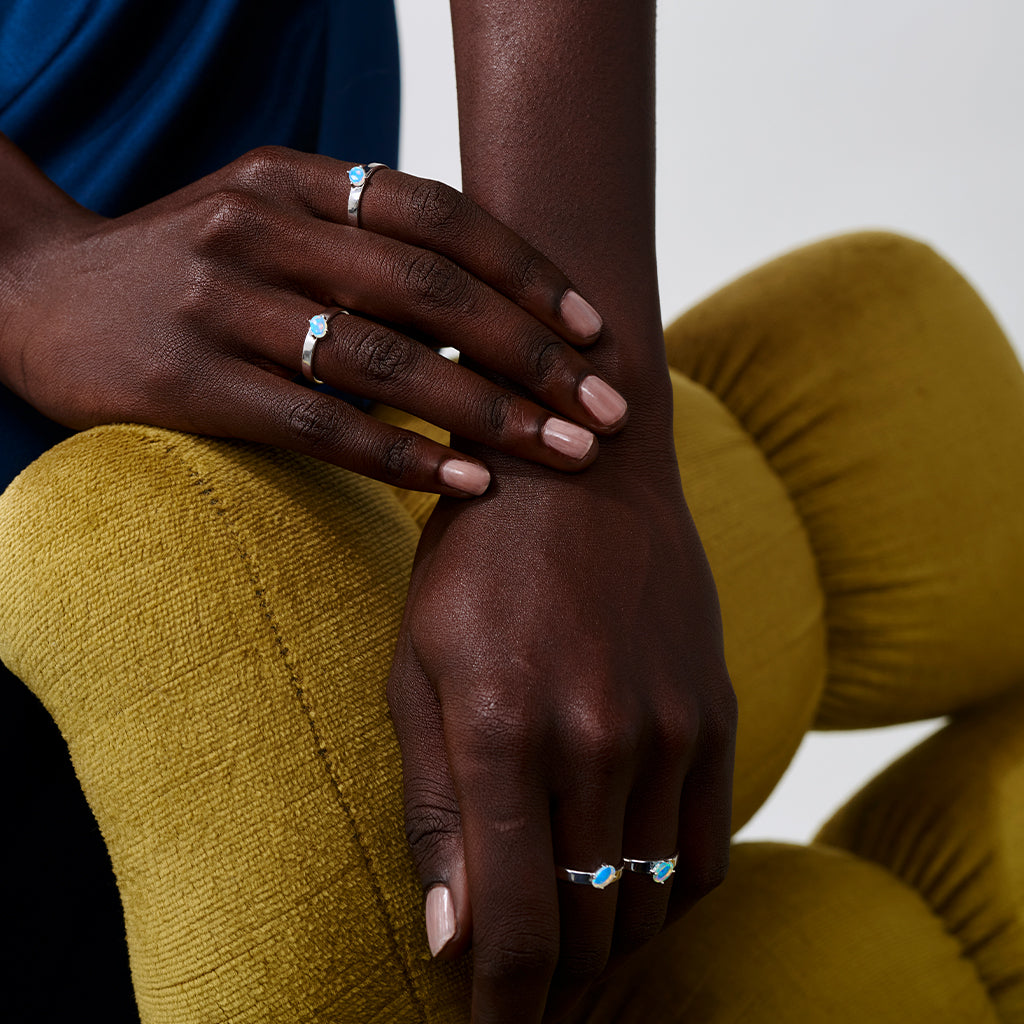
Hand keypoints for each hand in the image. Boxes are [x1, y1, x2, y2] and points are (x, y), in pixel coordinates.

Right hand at [0, 144, 627, 495]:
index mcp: (293, 182)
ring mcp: (219, 302)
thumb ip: (356, 244)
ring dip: (488, 414)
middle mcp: (260, 227)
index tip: (594, 335)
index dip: (528, 274)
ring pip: (385, 361)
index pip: (441, 217)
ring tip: (563, 455)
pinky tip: (465, 486)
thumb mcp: (263, 222)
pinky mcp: (186, 381)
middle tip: (605, 410)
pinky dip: (401, 457)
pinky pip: (318, 425)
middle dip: (532, 355)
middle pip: (431, 290)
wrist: (31, 292)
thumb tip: (483, 302)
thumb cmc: (177, 269)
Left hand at [388, 451, 737, 1021]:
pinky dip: (666, 899)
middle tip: (524, 994)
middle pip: (588, 932)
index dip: (502, 1011)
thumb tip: (451, 941)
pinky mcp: (715, 714)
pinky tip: (629, 892)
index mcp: (501, 734)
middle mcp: (596, 743)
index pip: (517, 933)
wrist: (582, 471)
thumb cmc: (474, 565)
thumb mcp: (416, 670)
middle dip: (551, 988)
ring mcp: (668, 730)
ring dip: (609, 950)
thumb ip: (436, 809)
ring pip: (650, 906)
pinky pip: (705, 854)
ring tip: (573, 952)